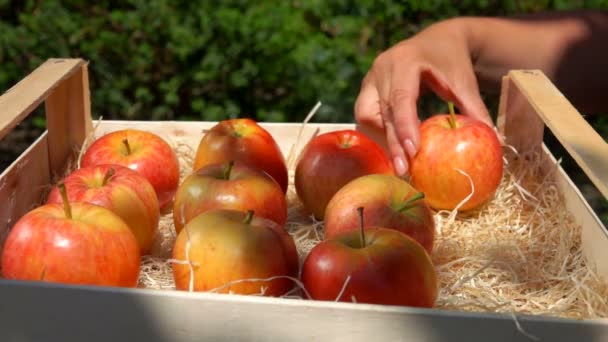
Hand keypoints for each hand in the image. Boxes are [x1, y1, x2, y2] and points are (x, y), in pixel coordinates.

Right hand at [354, 19, 493, 175]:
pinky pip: (367, 115)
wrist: (437, 41)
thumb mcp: (464, 82)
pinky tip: (395, 146)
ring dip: (382, 138)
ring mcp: (370, 78)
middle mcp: (382, 68)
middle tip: (403, 169)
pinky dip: (380, 132)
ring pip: (366, 115)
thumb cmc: (451, 61)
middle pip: (381, 110)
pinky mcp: (367, 89)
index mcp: (404, 61)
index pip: (400, 97)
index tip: (414, 151)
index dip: (405, 125)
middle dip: (392, 142)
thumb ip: (474, 108)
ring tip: (400, 160)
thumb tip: (493, 138)